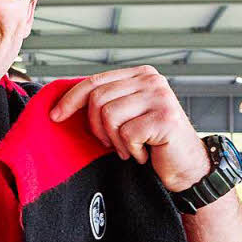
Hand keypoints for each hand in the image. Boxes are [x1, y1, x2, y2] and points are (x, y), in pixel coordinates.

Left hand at [50, 66, 210, 191]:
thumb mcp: (125, 116)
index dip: (70, 99)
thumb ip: (104, 103)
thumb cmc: (152, 142)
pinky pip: (127, 134)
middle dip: (97, 127)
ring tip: (130, 147)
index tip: (55, 116)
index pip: (94, 81)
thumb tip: (62, 106)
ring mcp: (161, 97)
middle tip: (111, 143)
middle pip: (98, 99)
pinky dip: (131, 150)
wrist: (186, 166)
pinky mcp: (166, 118)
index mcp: (139, 75)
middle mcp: (152, 80)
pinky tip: (145, 152)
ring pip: (109, 116)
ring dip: (115, 140)